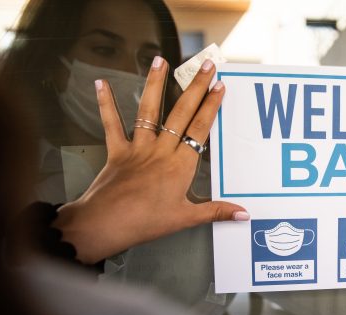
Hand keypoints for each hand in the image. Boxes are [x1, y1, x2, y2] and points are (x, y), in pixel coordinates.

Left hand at [54, 57, 247, 263]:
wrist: (105, 223)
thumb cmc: (146, 222)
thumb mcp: (185, 219)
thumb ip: (216, 211)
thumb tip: (244, 213)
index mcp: (180, 165)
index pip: (200, 128)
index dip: (211, 106)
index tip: (220, 87)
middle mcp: (161, 150)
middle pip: (182, 112)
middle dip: (196, 87)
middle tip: (206, 66)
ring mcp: (138, 148)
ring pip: (149, 110)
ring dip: (155, 84)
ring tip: (161, 61)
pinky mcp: (116, 152)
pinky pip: (112, 124)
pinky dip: (106, 104)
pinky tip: (101, 84)